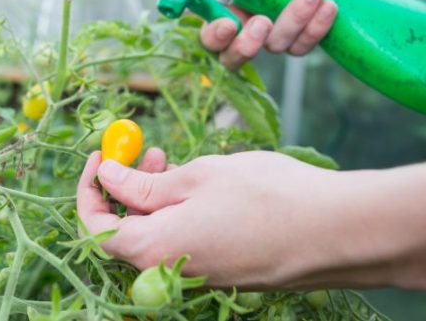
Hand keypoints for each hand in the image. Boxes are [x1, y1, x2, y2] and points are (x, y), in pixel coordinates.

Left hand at [76, 148, 357, 288]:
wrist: (336, 231)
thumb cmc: (266, 196)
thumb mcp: (197, 176)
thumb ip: (144, 183)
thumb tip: (107, 177)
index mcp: (153, 250)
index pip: (96, 228)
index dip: (90, 190)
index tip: (102, 153)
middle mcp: (170, 272)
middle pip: (126, 233)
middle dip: (125, 188)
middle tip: (145, 149)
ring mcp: (199, 276)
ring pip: (157, 235)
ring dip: (154, 197)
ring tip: (171, 159)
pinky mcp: (223, 272)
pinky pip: (184, 243)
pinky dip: (179, 213)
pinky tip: (200, 185)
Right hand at [203, 0, 367, 68]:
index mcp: (229, 1)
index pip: (210, 31)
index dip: (215, 36)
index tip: (229, 24)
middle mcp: (247, 24)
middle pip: (232, 57)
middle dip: (244, 46)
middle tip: (263, 22)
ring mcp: (274, 36)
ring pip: (276, 45)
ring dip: (296, 17)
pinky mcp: (301, 41)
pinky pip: (303, 46)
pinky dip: (317, 26)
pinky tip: (330, 4)